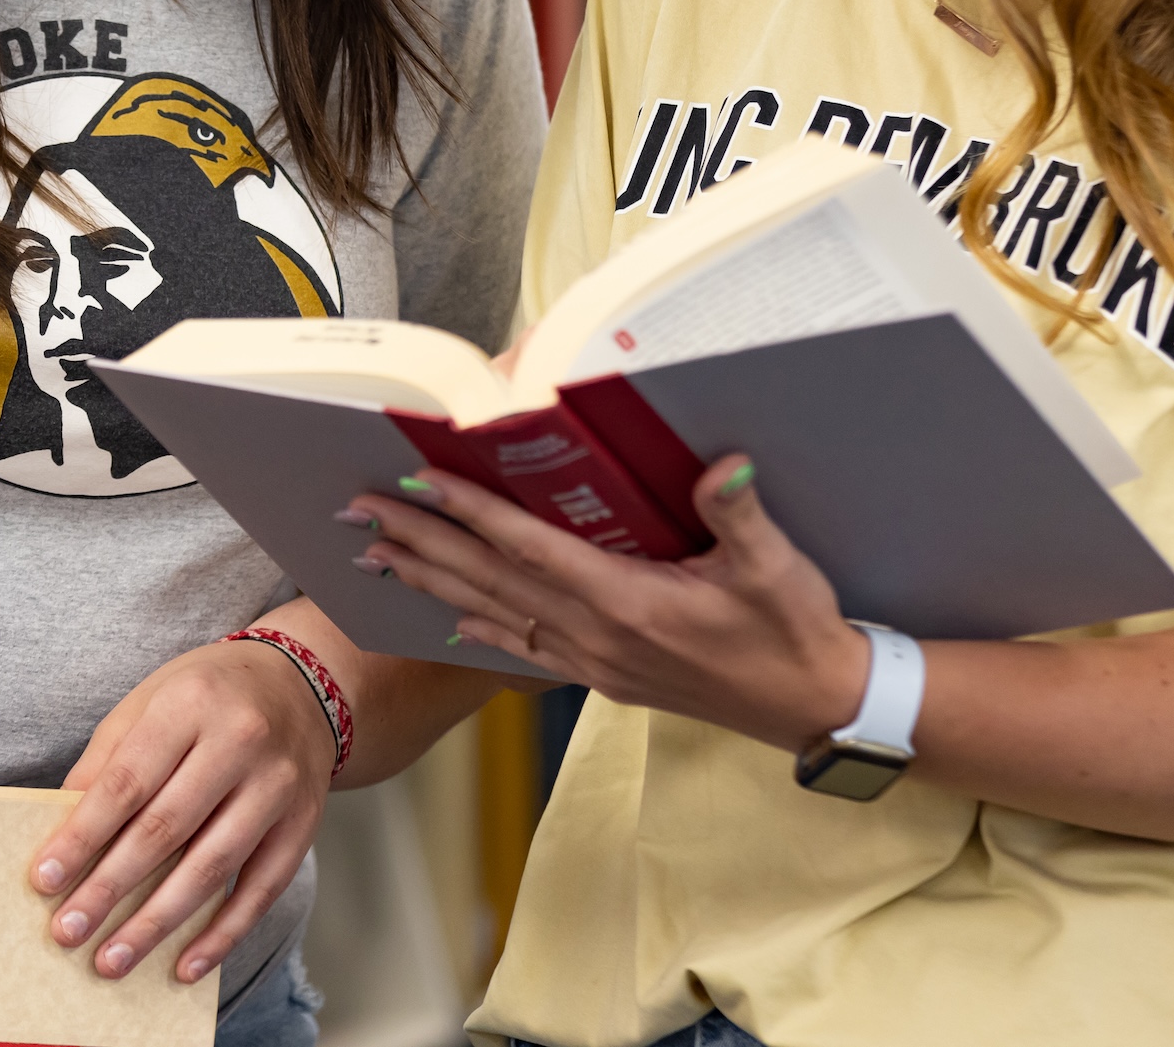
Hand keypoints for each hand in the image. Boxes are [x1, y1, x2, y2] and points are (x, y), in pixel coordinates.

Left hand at [30, 636, 334, 985]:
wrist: (301, 684)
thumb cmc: (207, 695)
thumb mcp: (150, 700)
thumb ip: (107, 760)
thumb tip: (61, 829)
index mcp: (190, 703)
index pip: (127, 781)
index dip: (83, 835)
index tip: (43, 880)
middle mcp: (240, 742)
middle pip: (166, 829)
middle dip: (109, 888)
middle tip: (67, 931)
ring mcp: (277, 786)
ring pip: (211, 867)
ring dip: (157, 923)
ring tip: (111, 959)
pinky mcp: (303, 825)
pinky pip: (261, 890)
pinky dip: (222, 934)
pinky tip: (184, 966)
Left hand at [351, 456, 874, 751]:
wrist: (814, 706)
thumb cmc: (794, 632)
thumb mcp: (777, 569)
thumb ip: (740, 516)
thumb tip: (721, 467)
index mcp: (626, 602)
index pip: (529, 548)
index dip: (470, 512)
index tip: (416, 481)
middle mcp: (596, 635)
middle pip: (490, 580)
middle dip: (421, 541)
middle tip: (359, 510)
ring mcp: (595, 660)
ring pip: (494, 614)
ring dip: (433, 581)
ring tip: (377, 554)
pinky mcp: (605, 673)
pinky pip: (523, 646)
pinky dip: (478, 626)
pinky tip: (447, 616)